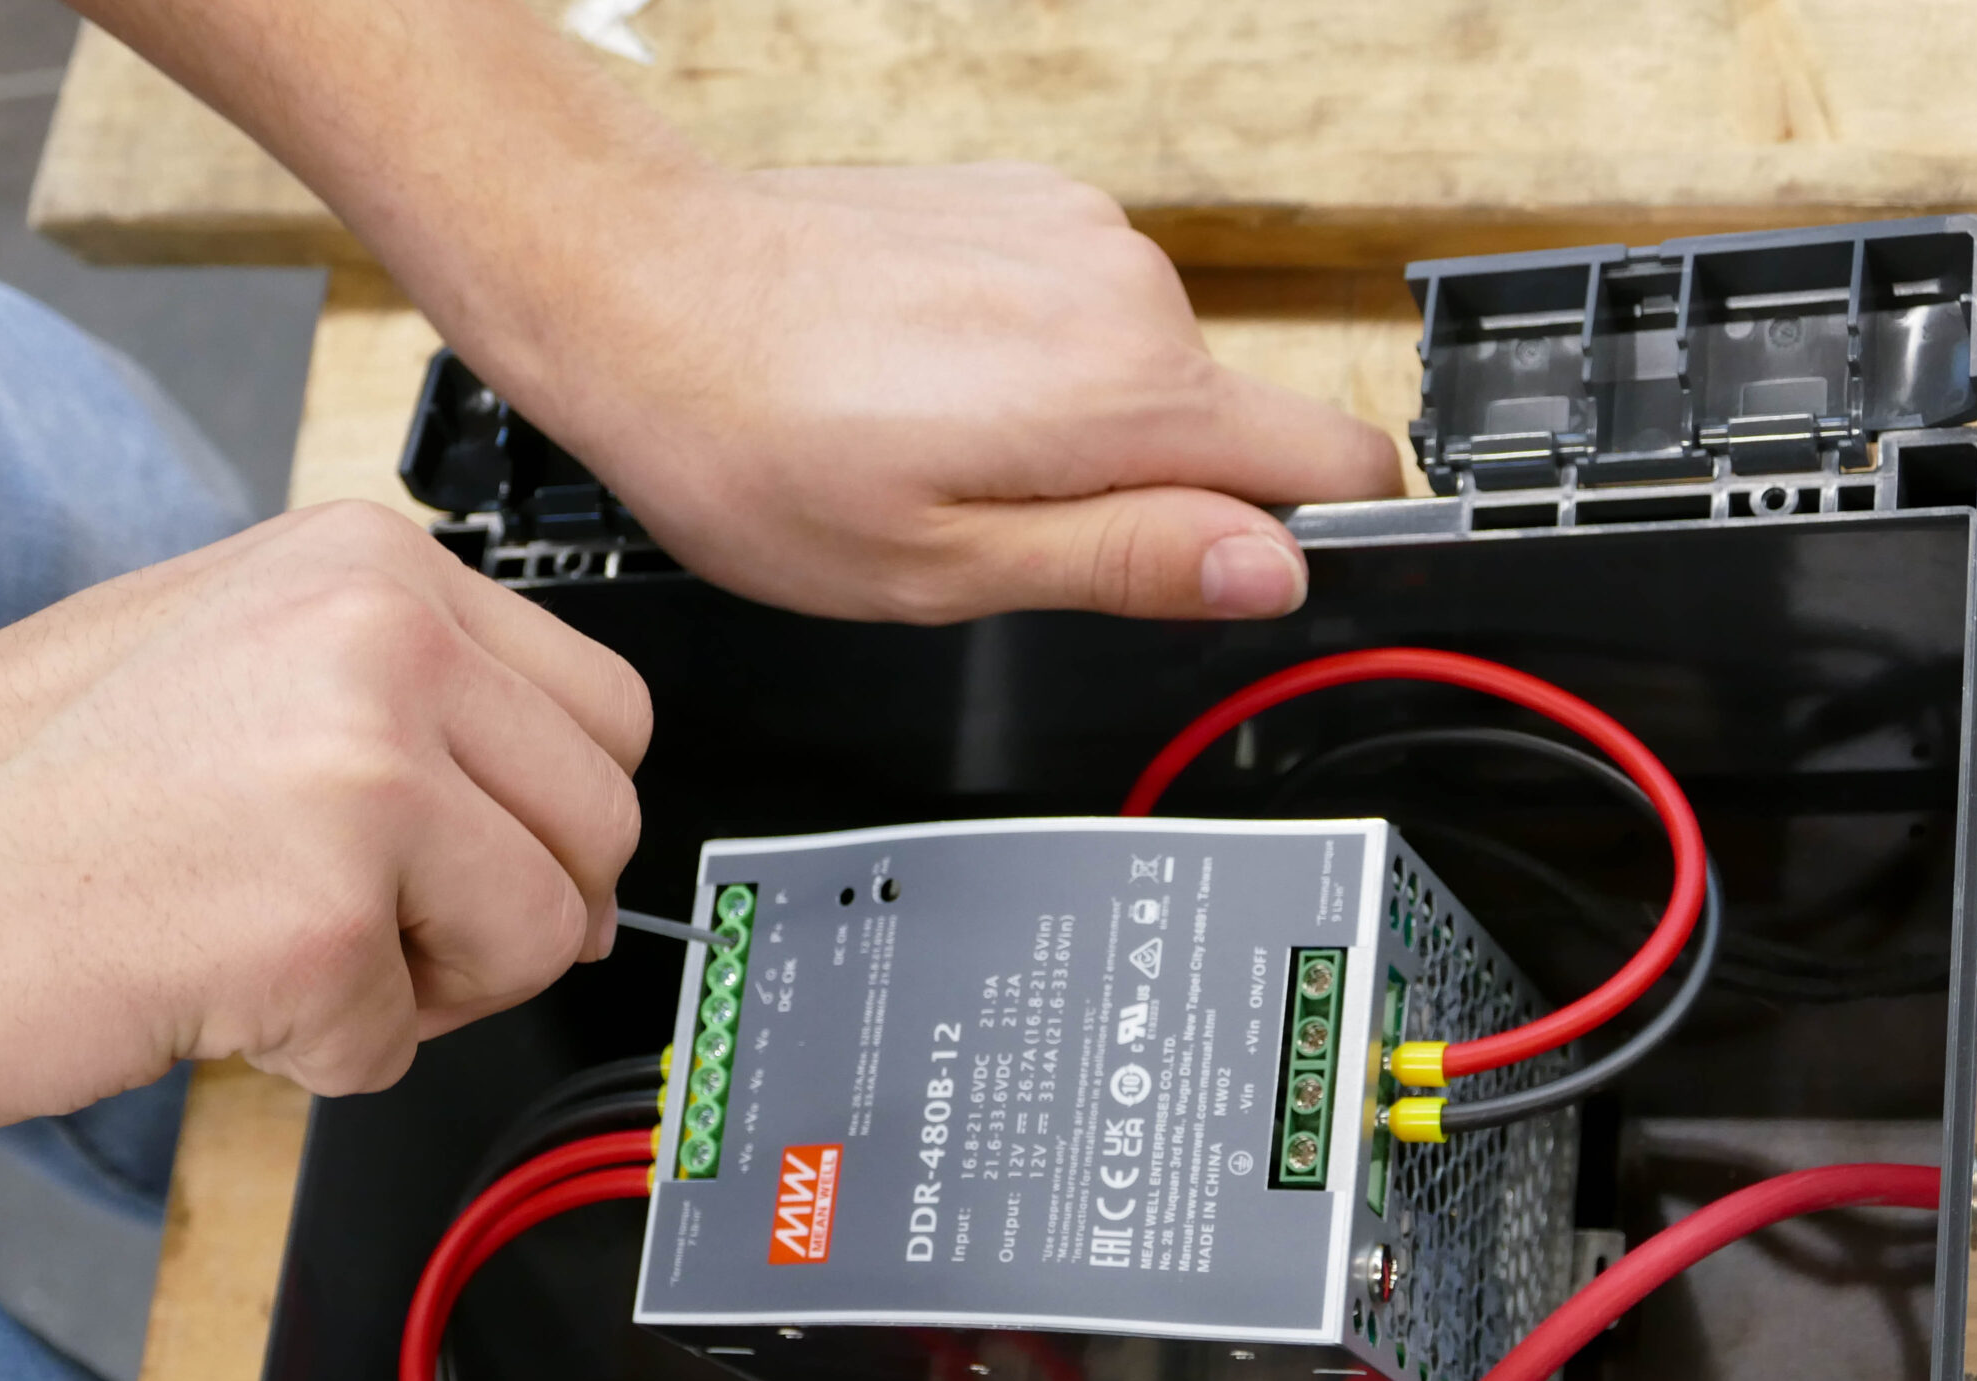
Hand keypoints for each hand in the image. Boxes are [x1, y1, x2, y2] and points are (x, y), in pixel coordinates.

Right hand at [0, 502, 646, 1254]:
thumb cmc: (3, 794)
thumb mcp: (242, 665)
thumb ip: (418, 712)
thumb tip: (566, 823)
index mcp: (370, 562)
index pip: (607, 708)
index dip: (554, 818)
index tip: (483, 860)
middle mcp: (383, 634)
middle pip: (603, 821)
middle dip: (512, 908)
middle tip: (376, 928)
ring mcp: (363, 764)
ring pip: (545, 931)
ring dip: (430, 985)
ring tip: (283, 952)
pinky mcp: (322, 910)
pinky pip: (412, 1037)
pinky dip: (323, 1054)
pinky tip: (212, 989)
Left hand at [506, 163, 1404, 624]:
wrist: (635, 286)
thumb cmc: (752, 440)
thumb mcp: (942, 567)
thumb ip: (1126, 563)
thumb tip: (1269, 569)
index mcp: (1125, 391)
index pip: (1340, 463)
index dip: (1318, 542)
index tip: (1241, 583)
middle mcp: (1124, 286)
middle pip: (1236, 424)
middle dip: (1159, 494)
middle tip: (1010, 534)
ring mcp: (1073, 229)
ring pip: (1154, 371)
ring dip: (1087, 431)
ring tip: (945, 454)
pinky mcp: (1023, 202)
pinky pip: (1086, 311)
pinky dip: (1039, 363)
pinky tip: (929, 385)